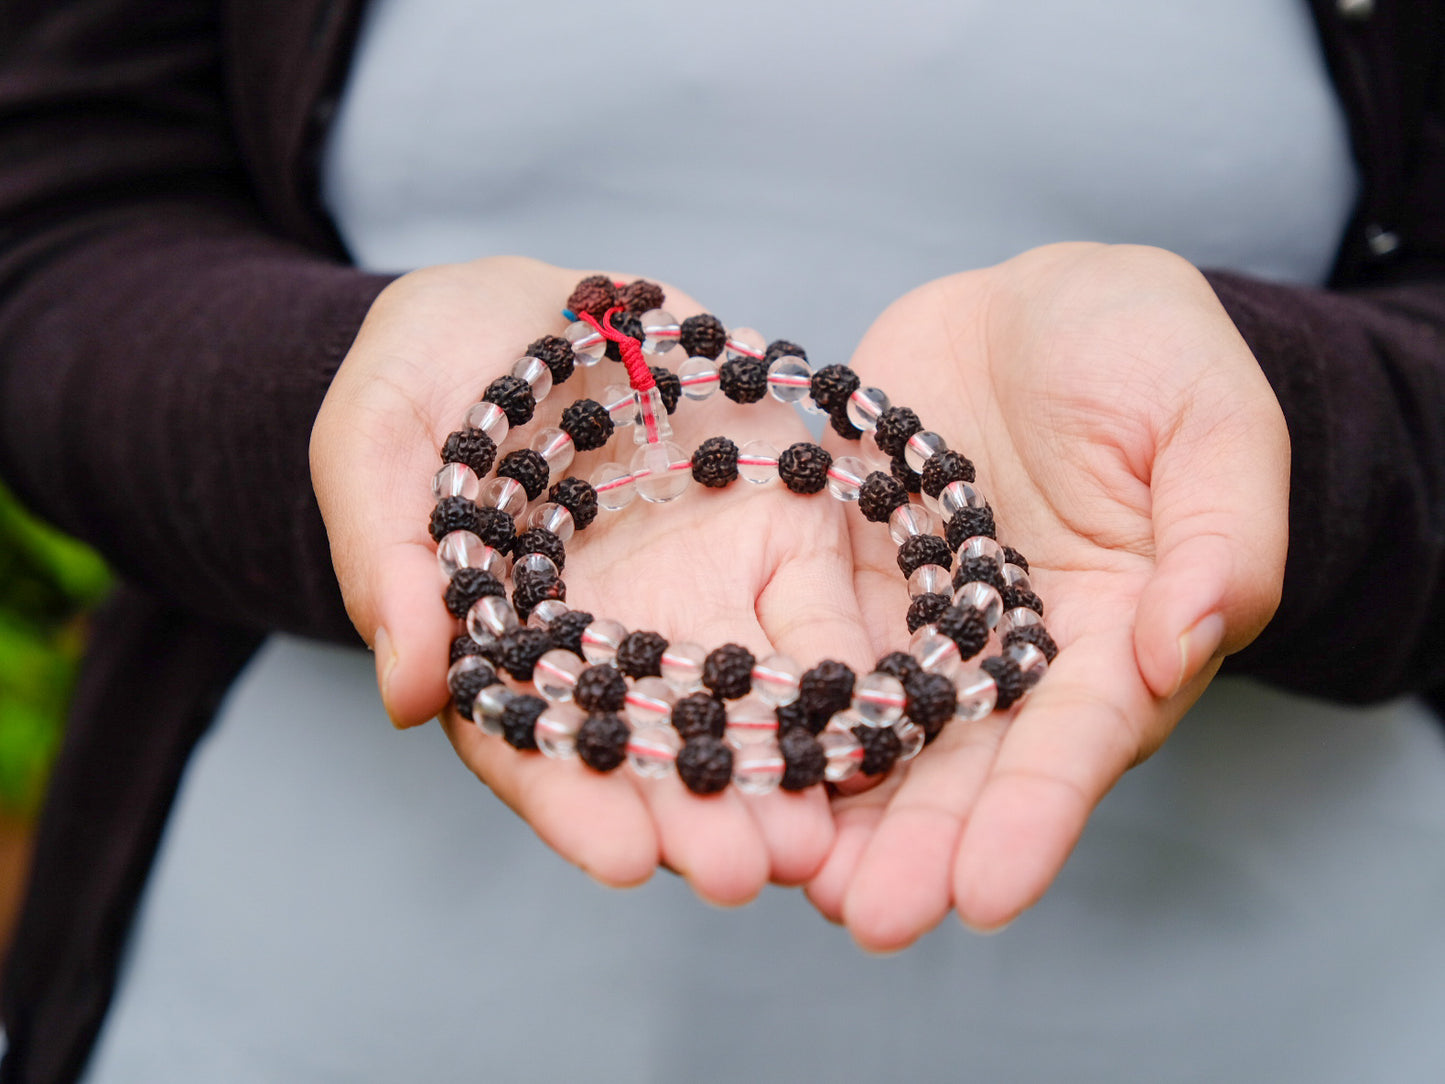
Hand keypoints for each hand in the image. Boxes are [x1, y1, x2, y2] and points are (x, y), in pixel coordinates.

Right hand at [311, 257, 871, 903]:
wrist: (525, 304)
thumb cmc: (424, 372)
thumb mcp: (377, 437)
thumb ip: (388, 556)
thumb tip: (407, 690)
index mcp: (506, 640)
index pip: (535, 742)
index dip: (575, 802)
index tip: (622, 859)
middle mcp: (611, 639)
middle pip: (654, 745)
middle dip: (699, 813)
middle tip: (746, 870)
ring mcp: (695, 593)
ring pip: (743, 699)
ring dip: (783, 770)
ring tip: (820, 836)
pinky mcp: (772, 533)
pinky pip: (812, 608)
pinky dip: (844, 665)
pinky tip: (883, 714)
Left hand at [804, 243, 1288, 945]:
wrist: (1038, 303)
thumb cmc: (1149, 349)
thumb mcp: (1212, 417)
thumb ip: (1221, 534)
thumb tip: (1183, 646)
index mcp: (1117, 637)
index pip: (1080, 740)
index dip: (1037, 816)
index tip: (988, 892)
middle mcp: (1013, 655)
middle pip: (969, 763)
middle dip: (923, 844)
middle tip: (871, 919)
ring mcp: (922, 620)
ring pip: (879, 725)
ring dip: (841, 806)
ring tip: (795, 881)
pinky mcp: (849, 574)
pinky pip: (810, 644)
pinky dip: (779, 704)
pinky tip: (736, 760)